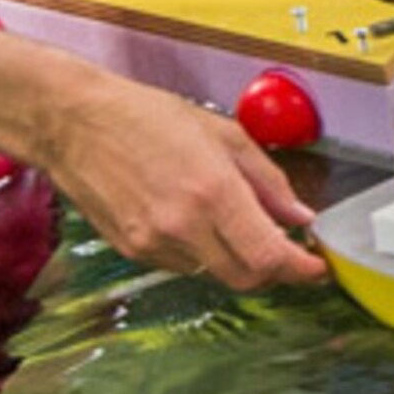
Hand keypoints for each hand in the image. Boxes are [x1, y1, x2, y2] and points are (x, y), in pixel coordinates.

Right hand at [34, 70, 328, 289]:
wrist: (75, 124)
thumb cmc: (147, 116)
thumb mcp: (223, 133)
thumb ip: (268, 180)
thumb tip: (300, 216)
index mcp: (213, 191)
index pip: (268, 256)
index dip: (300, 269)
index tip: (317, 267)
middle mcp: (184, 226)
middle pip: (246, 277)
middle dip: (273, 269)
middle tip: (288, 248)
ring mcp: (154, 244)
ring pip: (214, 272)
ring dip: (235, 256)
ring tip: (233, 217)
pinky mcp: (133, 252)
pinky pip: (183, 264)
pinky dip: (202, 251)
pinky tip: (194, 217)